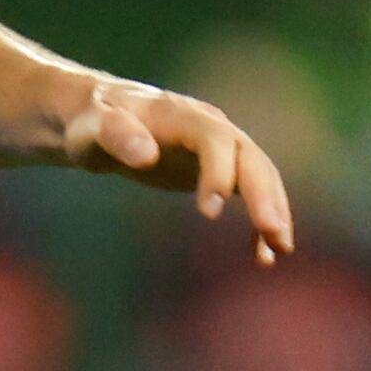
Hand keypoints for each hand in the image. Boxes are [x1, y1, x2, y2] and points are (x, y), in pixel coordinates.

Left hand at [63, 77, 295, 261]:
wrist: (100, 118)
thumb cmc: (91, 124)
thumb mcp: (90, 128)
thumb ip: (115, 134)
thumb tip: (147, 155)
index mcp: (182, 115)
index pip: (214, 139)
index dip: (219, 172)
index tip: (210, 213)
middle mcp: (211, 127)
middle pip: (250, 159)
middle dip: (264, 195)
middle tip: (272, 233)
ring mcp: (220, 148)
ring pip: (259, 177)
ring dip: (274, 210)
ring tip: (280, 249)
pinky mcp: (220, 169)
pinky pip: (250, 193)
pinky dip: (259, 222)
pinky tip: (263, 255)